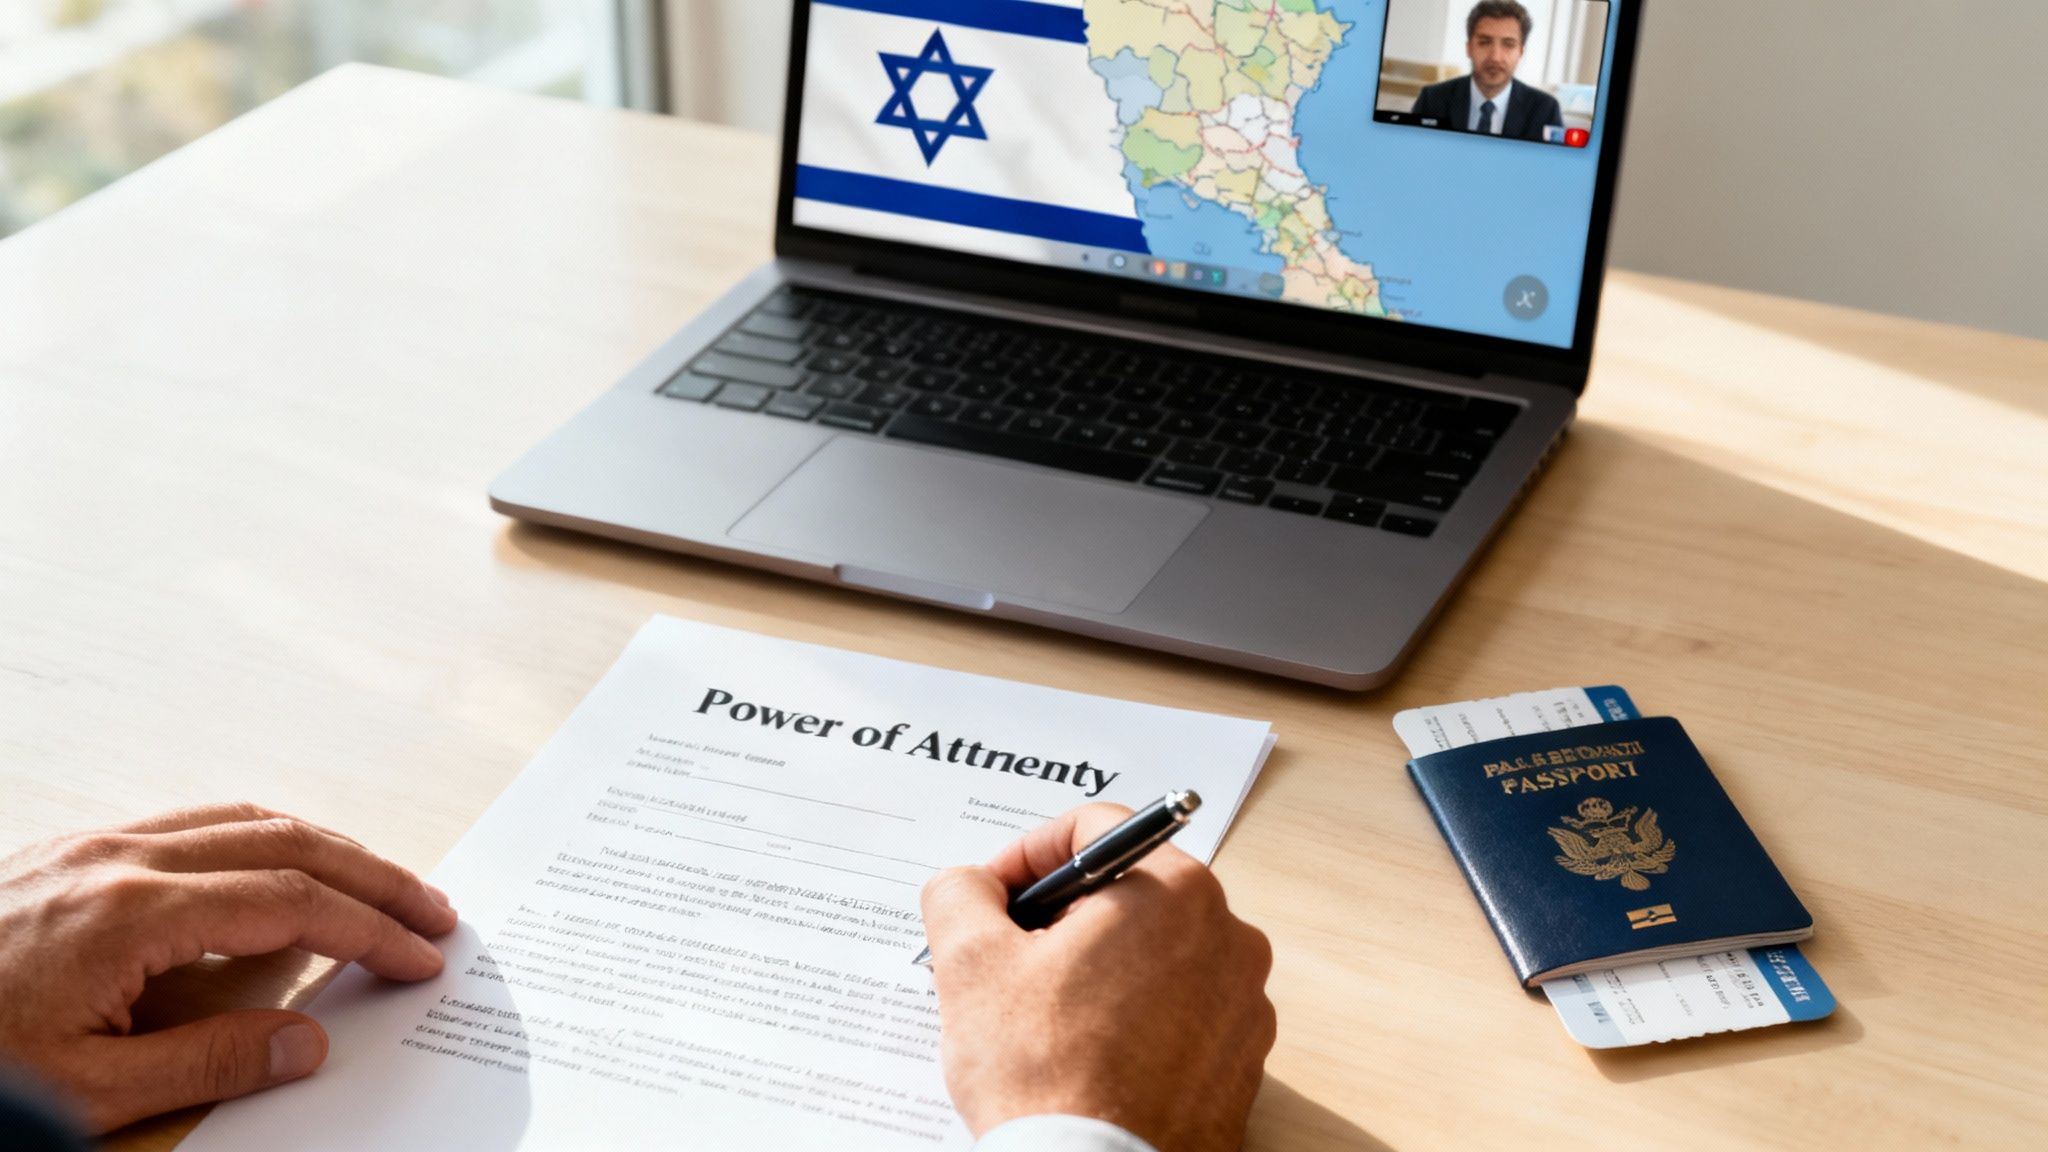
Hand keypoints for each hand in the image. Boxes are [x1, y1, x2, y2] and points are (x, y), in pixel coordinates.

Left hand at [0, 804, 457, 1132]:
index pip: (289, 902)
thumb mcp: (85, 1093)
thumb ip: (208, 1063)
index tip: (420, 956)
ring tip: (378, 884)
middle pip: (285, 840)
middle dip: (372, 875)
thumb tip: (309, 1042)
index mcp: (131, 912)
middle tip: (434, 911)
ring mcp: (93, 843)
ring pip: (243, 816)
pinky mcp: (71, 850)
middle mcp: (119, 857)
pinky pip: (194, 821)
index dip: (368, 929)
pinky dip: (263, 836)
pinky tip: (280, 867)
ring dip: (325, 847)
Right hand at [920, 804, 1275, 1151]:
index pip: (1097, 829)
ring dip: (1099, 964)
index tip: (996, 895)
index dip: (1030, 853)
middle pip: (1130, 889)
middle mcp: (1227, 935)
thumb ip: (961, 895)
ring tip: (1044, 1013)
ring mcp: (1243, 1002)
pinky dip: (1135, 1014)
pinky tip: (1086, 1052)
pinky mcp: (1241, 1059)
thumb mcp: (971, 963)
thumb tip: (970, 885)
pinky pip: (1181, 1009)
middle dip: (1063, 914)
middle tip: (1011, 955)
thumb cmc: (1046, 1076)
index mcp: (1174, 891)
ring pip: (1156, 951)